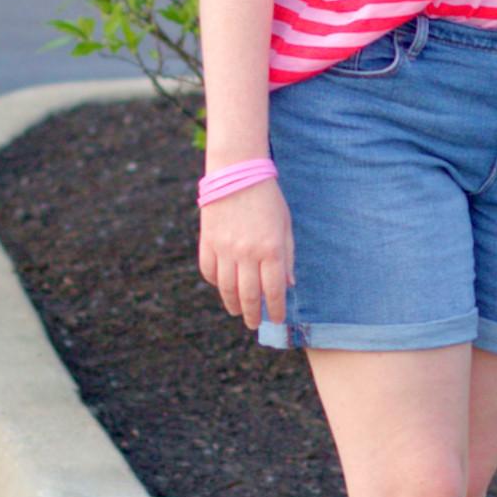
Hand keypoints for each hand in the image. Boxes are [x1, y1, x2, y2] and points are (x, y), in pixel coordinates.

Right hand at [198, 178, 295, 329]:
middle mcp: (247, 253)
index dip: (275, 309)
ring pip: (227, 288)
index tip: (276, 319)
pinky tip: (223, 287)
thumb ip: (287, 256)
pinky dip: (216, 283)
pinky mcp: (208, 242)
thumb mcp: (285, 225)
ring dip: (233, 304)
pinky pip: (209, 272)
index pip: (273, 290)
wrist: (237, 172)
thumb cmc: (268, 199)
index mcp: (271, 249)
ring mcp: (225, 249)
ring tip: (237, 311)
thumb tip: (288, 285)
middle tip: (254, 323)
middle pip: (248, 295)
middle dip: (252, 314)